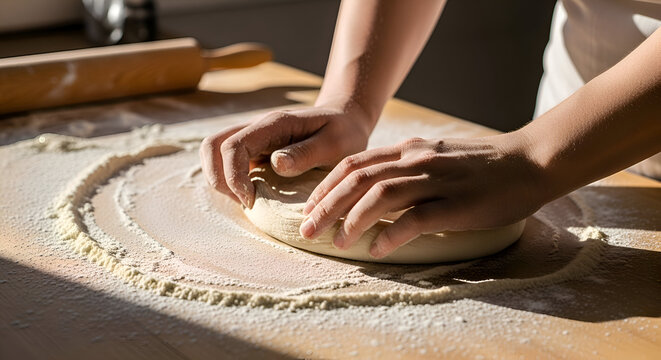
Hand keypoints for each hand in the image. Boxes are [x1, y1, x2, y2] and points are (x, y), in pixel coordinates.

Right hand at [199, 102, 375, 207]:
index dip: (234, 176)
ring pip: (215, 153)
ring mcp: (253, 138)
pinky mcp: (255, 150)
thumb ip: (306, 152)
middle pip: (212, 147)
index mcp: (273, 125)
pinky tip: (253, 195)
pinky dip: (230, 180)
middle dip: (219, 179)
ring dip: (221, 180)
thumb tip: (275, 163)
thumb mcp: (336, 143)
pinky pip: (228, 162)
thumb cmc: (343, 132)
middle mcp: (257, 128)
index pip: (233, 146)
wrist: (345, 119)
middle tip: (246, 202)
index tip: (252, 200)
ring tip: (247, 201)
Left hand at [300, 133, 542, 257]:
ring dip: (352, 220)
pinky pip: (415, 220)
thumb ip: (407, 166)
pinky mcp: (456, 204)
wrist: (530, 162)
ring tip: (337, 242)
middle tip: (307, 229)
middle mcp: (416, 160)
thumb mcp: (437, 155)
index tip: (311, 206)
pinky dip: (391, 235)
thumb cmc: (482, 165)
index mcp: (409, 150)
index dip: (326, 185)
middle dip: (326, 205)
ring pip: (380, 195)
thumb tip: (375, 187)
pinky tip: (377, 249)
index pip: (355, 164)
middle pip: (358, 179)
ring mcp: (436, 180)